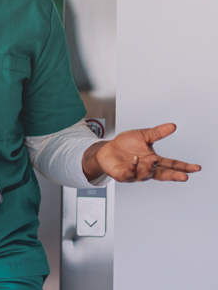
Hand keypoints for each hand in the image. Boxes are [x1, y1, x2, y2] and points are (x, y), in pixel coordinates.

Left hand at [83, 123, 201, 181]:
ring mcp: (135, 174)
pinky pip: (129, 173)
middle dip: (174, 176)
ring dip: (150, 168)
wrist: (106, 150)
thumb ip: (157, 133)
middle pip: (163, 174)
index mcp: (154, 160)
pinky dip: (133, 167)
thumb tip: (173, 126)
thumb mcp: (143, 136)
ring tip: (153, 159)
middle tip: (184, 177)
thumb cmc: (125, 145)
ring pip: (146, 174)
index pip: (172, 164)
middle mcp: (146, 169)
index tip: (196, 167)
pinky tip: (134, 159)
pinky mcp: (123, 175)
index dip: (183, 167)